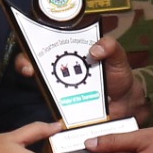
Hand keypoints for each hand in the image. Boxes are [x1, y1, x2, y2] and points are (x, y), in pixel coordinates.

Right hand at [12, 34, 145, 120]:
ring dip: (37, 85)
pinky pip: (54, 107)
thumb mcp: (117, 56)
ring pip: (40, 85)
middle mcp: (61, 68)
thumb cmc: (118, 73)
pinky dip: (51, 108)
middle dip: (25, 62)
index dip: (34, 42)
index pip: (45, 42)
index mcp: (72, 51)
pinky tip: (55, 111)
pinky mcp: (66, 107)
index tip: (35, 47)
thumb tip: (94, 50)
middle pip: (35, 61)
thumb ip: (110, 46)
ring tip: (40, 89)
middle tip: (28, 68)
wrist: (126, 101)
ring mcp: (61, 88)